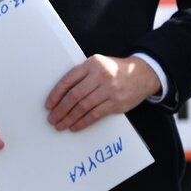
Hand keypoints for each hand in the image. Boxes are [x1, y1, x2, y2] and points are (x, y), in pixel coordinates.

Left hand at [45, 54, 161, 131]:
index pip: (68, 80)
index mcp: (91, 64)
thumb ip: (81, 74)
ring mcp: (110, 90)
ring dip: (70, 118)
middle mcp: (100, 76)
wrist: (142, 74)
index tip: (48, 105)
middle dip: (60, 109)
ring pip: (84, 107)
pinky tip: (75, 126)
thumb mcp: (97, 64)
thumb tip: (60, 93)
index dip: (56, 94)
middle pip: (74, 96)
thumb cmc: (113, 70)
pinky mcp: (117, 103)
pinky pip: (96, 115)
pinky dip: (83, 122)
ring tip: (61, 125)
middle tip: (52, 118)